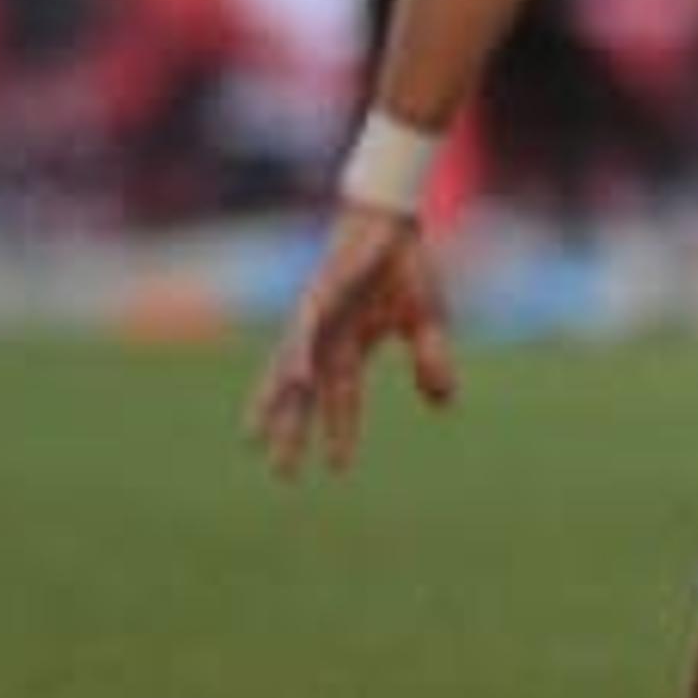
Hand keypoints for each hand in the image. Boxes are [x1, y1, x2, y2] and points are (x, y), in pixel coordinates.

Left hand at [245, 207, 459, 479]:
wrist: (393, 223)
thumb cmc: (406, 267)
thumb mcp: (429, 322)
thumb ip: (433, 360)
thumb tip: (444, 403)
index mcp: (351, 347)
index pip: (343, 400)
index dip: (341, 433)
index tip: (338, 469)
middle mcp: (325, 339)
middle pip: (303, 397)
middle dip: (291, 433)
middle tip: (281, 475)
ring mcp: (315, 321)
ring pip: (287, 371)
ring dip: (272, 405)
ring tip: (254, 439)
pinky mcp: (316, 299)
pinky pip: (302, 336)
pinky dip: (295, 361)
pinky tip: (293, 382)